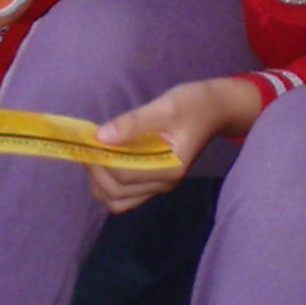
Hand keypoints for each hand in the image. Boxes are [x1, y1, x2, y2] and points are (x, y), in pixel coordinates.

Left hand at [90, 77, 255, 214]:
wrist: (218, 108)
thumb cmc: (195, 103)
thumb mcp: (166, 106)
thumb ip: (134, 122)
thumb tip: (100, 137)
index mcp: (170, 167)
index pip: (124, 175)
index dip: (101, 161)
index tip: (87, 142)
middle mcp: (164, 183)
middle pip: (117, 193)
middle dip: (96, 173)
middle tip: (87, 149)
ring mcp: (160, 185)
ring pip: (118, 201)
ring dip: (100, 184)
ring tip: (94, 158)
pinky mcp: (156, 182)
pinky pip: (126, 196)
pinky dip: (109, 186)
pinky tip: (107, 164)